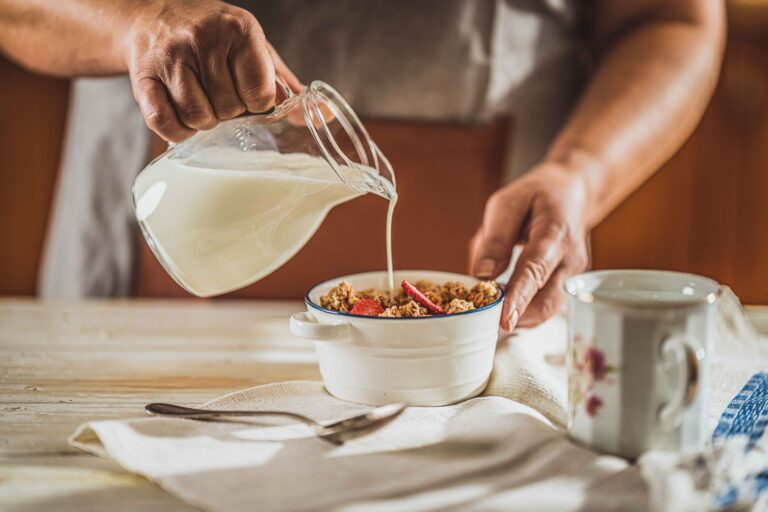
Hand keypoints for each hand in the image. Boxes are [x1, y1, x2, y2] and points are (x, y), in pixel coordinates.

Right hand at [123, 0, 301, 141]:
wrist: (156, 15)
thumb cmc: (217, 41)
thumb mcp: (255, 52)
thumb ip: (287, 86)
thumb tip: (327, 116)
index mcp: (240, 29)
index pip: (261, 92)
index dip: (258, 104)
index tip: (250, 97)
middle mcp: (203, 37)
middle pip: (230, 109)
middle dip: (230, 113)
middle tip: (221, 96)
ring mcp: (170, 56)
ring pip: (199, 118)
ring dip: (205, 122)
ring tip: (202, 102)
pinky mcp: (143, 76)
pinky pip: (166, 124)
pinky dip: (178, 132)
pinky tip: (183, 116)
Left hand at [469, 163, 590, 330]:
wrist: (571, 193)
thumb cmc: (536, 196)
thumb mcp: (507, 203)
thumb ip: (495, 239)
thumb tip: (482, 275)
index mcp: (555, 232)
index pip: (536, 270)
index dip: (519, 297)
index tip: (504, 320)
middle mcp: (570, 258)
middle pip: (546, 300)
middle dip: (516, 316)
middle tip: (484, 320)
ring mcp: (573, 274)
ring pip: (547, 309)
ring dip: (520, 316)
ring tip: (492, 310)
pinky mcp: (568, 283)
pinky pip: (547, 304)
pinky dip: (526, 310)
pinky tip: (507, 304)